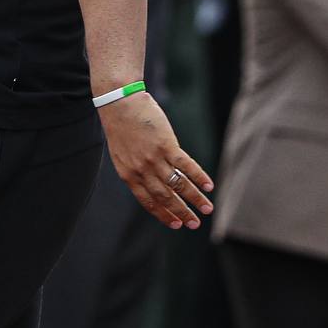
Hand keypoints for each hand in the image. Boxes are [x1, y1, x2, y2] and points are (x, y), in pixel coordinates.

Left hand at [98, 92, 213, 229]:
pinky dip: (199, 177)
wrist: (118, 102)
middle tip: (195, 225)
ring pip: (178, 184)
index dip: (163, 214)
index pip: (148, 201)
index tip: (176, 224)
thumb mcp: (122, 153)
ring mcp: (154, 158)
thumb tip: (156, 182)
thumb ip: (137, 169)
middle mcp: (141, 170)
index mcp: (128, 174)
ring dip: (195, 199)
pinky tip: (209, 186)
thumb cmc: (121, 126)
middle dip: (182, 213)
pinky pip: (186, 165)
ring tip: (207, 209)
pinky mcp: (166, 144)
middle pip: (165, 197)